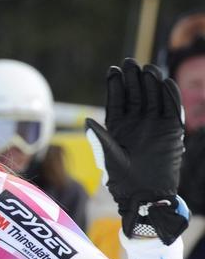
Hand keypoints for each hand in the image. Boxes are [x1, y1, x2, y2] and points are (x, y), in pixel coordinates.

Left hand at [85, 58, 188, 244]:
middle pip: (135, 94)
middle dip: (132, 78)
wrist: (145, 195)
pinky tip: (165, 82)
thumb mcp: (108, 157)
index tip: (113, 70)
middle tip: (130, 63)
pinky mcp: (171, 131)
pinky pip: (171, 109)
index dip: (115, 85)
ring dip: (150, 83)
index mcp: (117, 126)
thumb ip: (101, 139)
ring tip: (147, 69)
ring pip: (153, 98)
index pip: (117, 99)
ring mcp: (154, 125)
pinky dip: (170, 96)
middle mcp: (135, 123)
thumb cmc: (122, 180)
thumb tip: (87, 121)